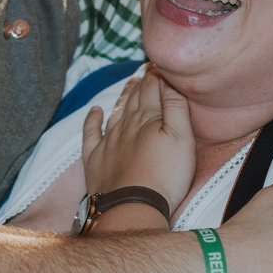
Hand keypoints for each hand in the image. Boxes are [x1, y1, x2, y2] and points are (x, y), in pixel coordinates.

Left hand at [81, 70, 193, 205]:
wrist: (133, 207)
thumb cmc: (166, 175)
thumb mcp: (182, 139)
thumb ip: (176, 108)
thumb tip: (169, 80)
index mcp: (149, 118)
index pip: (152, 89)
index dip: (156, 75)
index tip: (159, 65)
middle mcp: (126, 124)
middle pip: (134, 98)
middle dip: (141, 82)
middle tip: (146, 70)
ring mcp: (109, 141)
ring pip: (116, 111)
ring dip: (123, 96)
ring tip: (129, 84)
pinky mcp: (95, 158)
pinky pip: (91, 134)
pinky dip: (92, 120)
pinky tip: (94, 111)